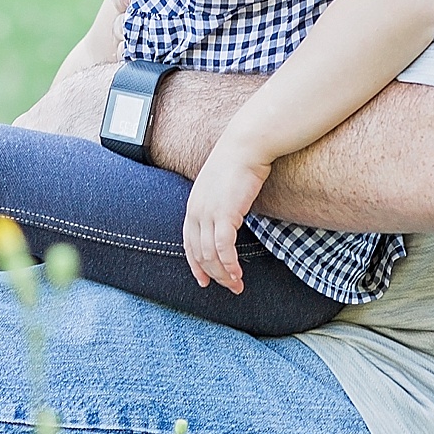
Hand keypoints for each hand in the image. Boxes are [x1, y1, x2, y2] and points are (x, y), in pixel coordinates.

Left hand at [182, 130, 269, 295]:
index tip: (205, 280)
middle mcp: (196, 212)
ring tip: (236, 284)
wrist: (245, 146)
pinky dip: (230, 265)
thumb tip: (226, 220)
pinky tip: (238, 274)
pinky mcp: (224, 214)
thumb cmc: (237, 164)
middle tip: (229, 287)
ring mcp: (208, 213)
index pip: (188, 244)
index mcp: (193, 206)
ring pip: (211, 255)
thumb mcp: (220, 188)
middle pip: (200, 254)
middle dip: (214, 275)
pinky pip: (224, 248)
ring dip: (224, 274)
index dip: (195, 265)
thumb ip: (218, 205)